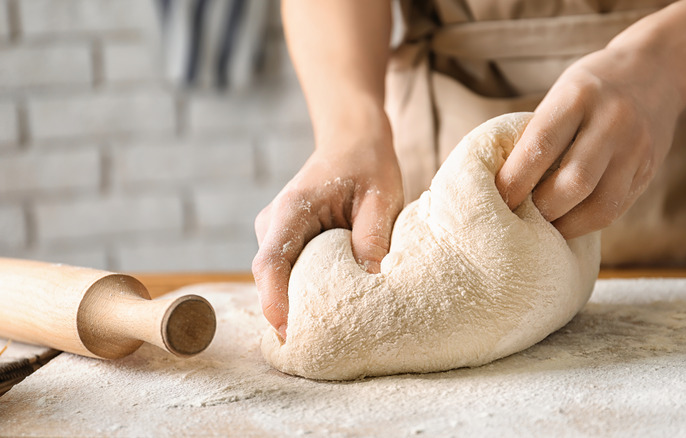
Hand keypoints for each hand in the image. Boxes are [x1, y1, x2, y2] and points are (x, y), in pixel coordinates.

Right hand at [252, 122, 402, 338]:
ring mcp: (275, 230)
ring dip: (297, 299)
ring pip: (278, 276)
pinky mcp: (285, 238)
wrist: (352, 140)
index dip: (274, 299)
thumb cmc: (367, 164)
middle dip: (287, 310)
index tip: (286, 330)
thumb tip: (371, 282)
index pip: (271, 261)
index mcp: (293, 208)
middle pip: (271, 276)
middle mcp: (274, 221)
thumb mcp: (381, 198)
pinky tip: (328, 304)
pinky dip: (302, 288)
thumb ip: (373, 238)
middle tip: (318, 344)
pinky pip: (287, 270)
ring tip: (328, 327)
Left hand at [496, 45, 684, 238]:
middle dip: (540, 208)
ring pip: (600, 204)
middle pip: (574, 182)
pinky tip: (566, 224)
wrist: (655, 69)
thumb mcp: (561, 95)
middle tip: (517, 218)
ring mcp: (636, 148)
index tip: (496, 199)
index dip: (514, 181)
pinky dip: (586, 223)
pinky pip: (616, 208)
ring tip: (541, 229)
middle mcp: (612, 121)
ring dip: (565, 225)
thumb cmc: (589, 89)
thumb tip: (502, 184)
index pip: (540, 146)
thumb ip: (538, 134)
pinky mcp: (649, 169)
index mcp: (578, 96)